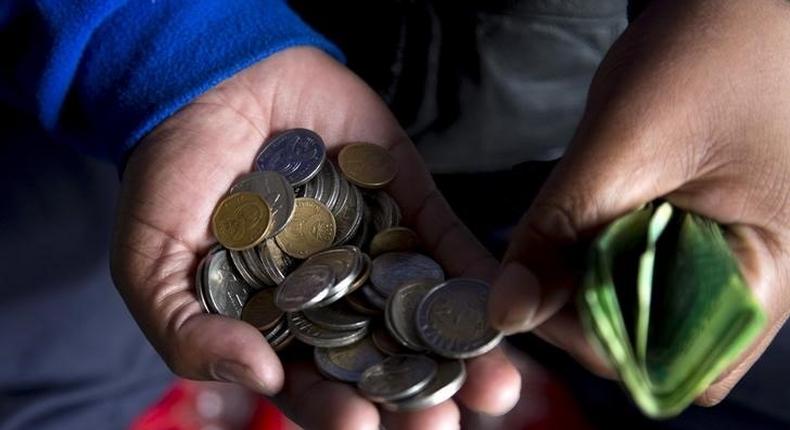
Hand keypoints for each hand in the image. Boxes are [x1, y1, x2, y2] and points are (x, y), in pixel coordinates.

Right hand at [111, 47, 520, 428]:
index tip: (359, 424)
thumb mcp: (151, 265)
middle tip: (443, 421)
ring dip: (463, 350)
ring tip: (495, 388)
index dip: (334, 410)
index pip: (312, 383)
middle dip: (416, 395)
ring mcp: (376, 250)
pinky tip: (500, 307)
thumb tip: (262, 378)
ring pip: (424, 312)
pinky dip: (474, 274)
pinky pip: (445, 243)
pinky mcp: (407, 202)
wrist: (210, 80)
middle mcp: (335, 297)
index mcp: (278, 325)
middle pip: (382, 359)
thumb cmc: (169, 178)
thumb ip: (191, 333)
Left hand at [489, 0, 789, 404]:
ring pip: (635, 305)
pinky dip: (599, 250)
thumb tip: (504, 312)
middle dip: (578, 304)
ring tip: (571, 221)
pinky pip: (641, 269)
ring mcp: (728, 264)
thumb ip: (563, 230)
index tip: (529, 286)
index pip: (656, 359)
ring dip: (586, 275)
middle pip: (642, 341)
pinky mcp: (702, 237)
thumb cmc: (716, 47)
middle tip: (536, 253)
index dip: (583, 331)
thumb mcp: (629, 141)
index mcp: (763, 281)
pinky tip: (590, 212)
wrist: (749, 2)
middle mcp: (753, 288)